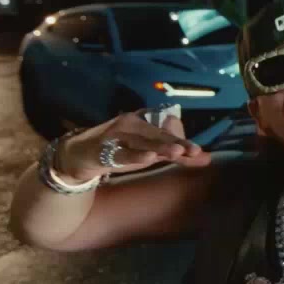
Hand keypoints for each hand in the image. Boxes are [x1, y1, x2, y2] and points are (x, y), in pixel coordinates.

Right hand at [55, 110, 211, 180]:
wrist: (78, 156)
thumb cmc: (117, 152)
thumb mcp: (148, 154)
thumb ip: (174, 155)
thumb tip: (205, 157)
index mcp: (143, 125)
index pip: (167, 135)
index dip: (184, 144)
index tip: (200, 153)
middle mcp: (131, 126)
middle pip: (158, 136)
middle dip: (177, 143)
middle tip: (194, 151)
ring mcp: (116, 135)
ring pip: (142, 142)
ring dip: (160, 147)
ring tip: (177, 151)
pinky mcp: (103, 148)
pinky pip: (122, 153)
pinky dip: (136, 155)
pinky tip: (149, 158)